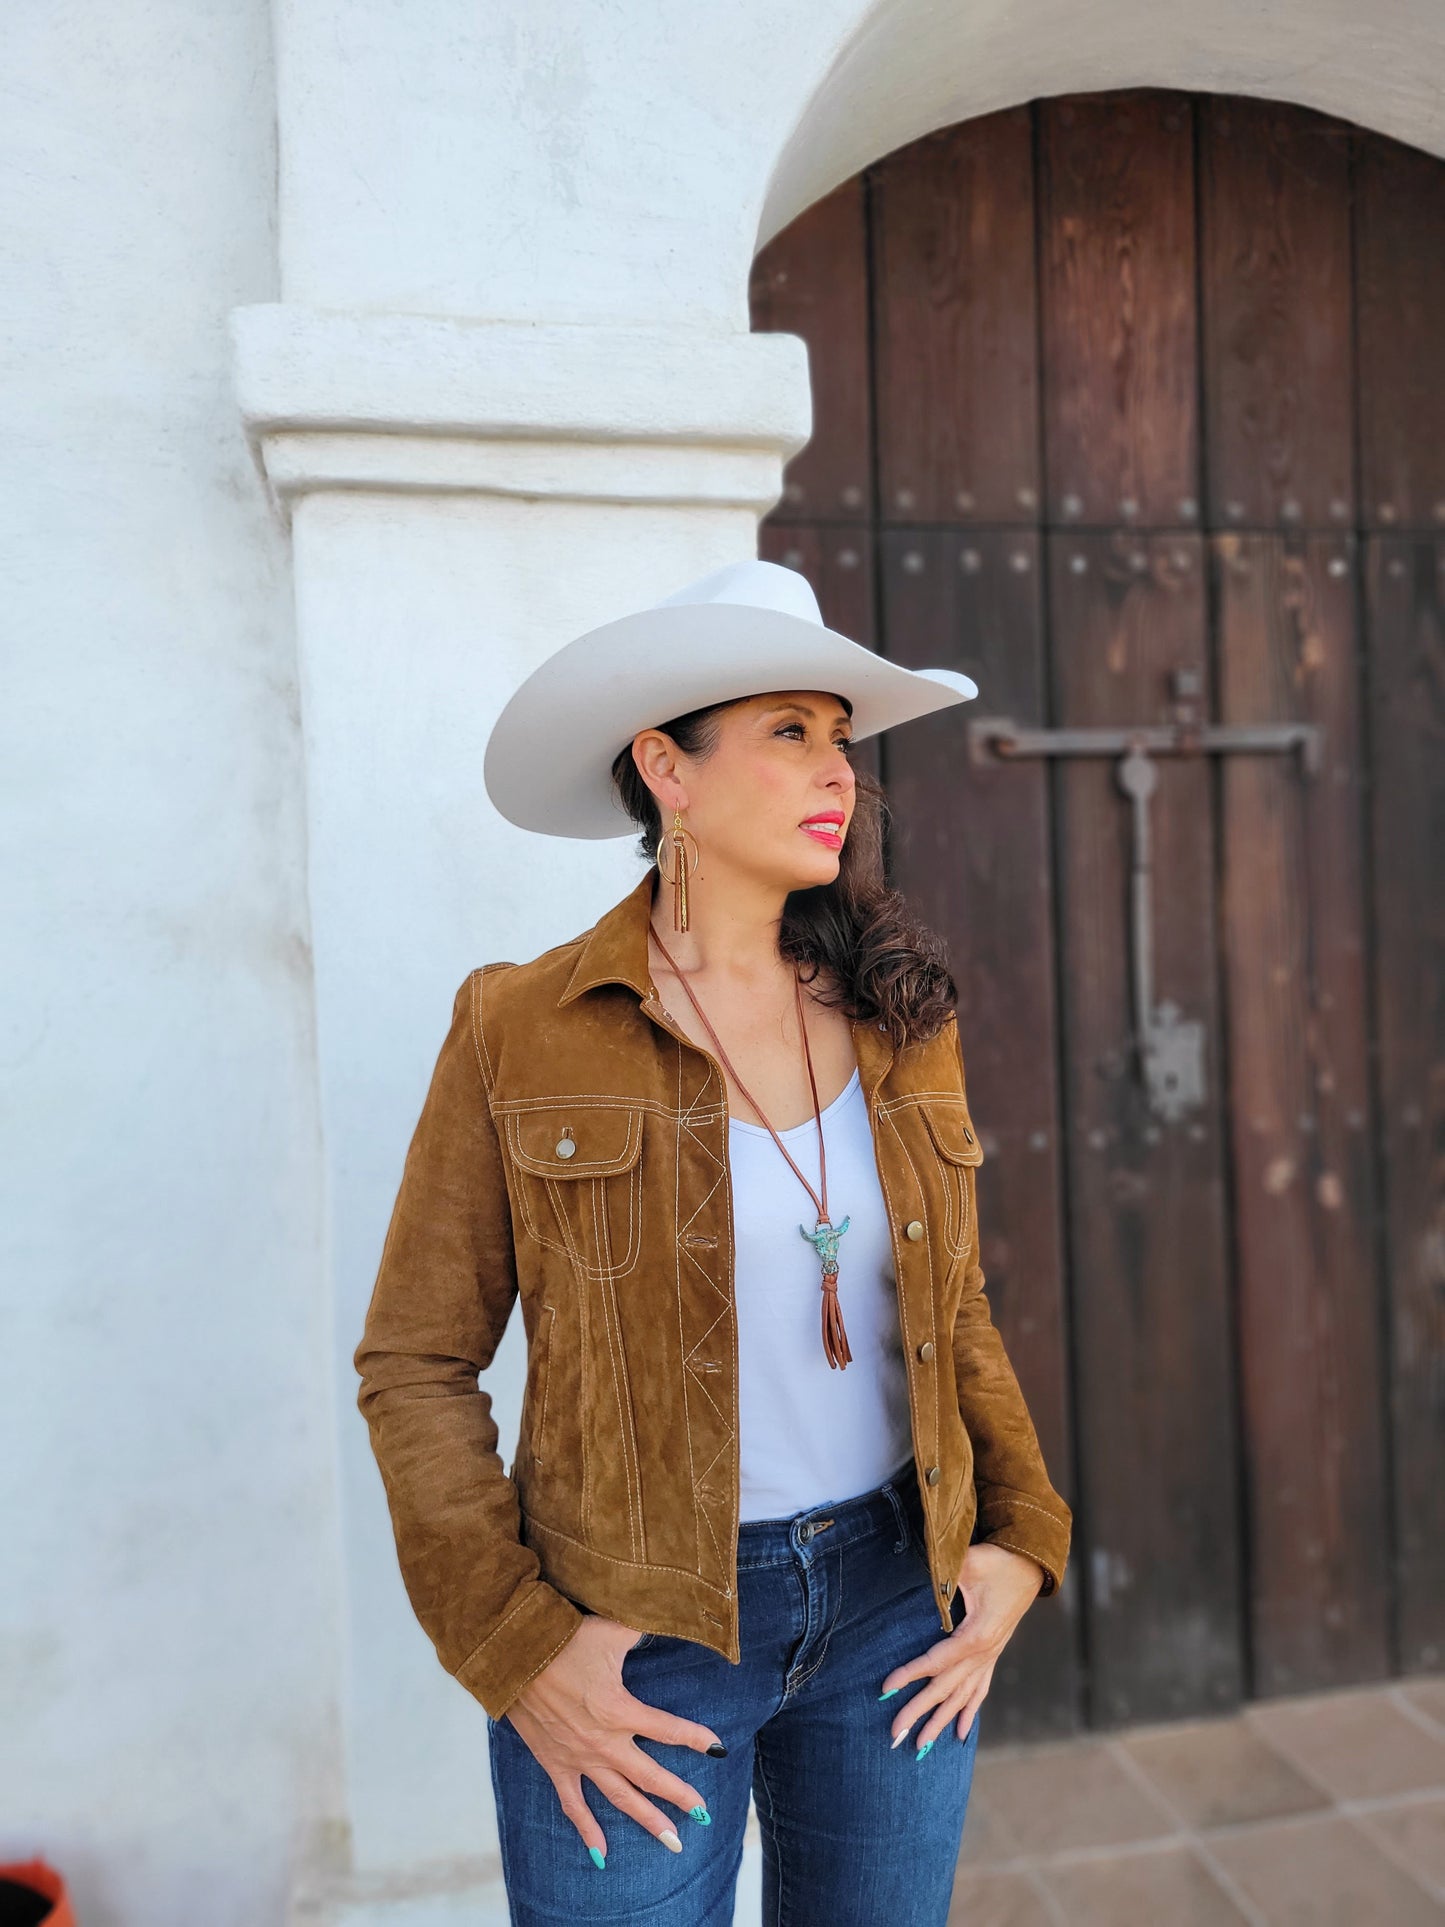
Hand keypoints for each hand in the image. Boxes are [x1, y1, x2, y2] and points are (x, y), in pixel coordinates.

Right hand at [503, 1614, 723, 1863]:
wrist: (515, 1657)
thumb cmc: (564, 1639)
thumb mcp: (610, 1630)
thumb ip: (642, 1626)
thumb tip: (667, 1611)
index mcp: (622, 1710)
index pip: (669, 1730)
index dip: (695, 1739)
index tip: (718, 1748)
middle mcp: (605, 1742)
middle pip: (650, 1776)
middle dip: (680, 1796)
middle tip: (703, 1814)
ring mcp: (580, 1758)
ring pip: (621, 1798)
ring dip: (648, 1820)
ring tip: (673, 1843)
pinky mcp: (556, 1765)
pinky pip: (574, 1805)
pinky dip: (587, 1831)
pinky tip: (602, 1854)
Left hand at [879, 1543, 1045, 1749]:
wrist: (1029, 1566)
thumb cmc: (998, 1563)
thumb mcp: (971, 1562)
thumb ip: (947, 1571)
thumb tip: (925, 1574)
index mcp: (977, 1636)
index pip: (937, 1661)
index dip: (910, 1674)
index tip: (885, 1689)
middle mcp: (984, 1654)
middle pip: (945, 1689)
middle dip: (918, 1712)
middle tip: (894, 1735)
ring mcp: (989, 1658)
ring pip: (961, 1697)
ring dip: (940, 1722)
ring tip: (921, 1746)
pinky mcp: (992, 1656)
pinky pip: (979, 1691)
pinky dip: (969, 1713)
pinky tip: (961, 1734)